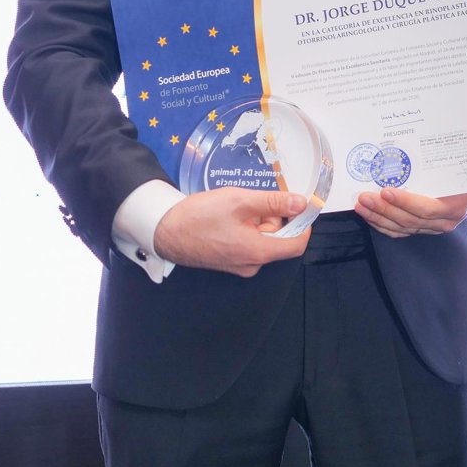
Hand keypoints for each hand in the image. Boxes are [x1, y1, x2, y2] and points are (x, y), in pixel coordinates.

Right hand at [153, 187, 310, 275]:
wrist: (164, 231)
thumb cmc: (199, 217)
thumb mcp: (239, 201)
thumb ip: (273, 202)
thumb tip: (300, 203)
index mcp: (258, 252)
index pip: (297, 244)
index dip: (302, 223)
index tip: (296, 205)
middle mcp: (252, 265)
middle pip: (280, 240)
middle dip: (273, 218)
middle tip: (253, 202)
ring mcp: (240, 266)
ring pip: (263, 240)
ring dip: (258, 222)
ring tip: (236, 209)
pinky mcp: (230, 262)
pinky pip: (249, 244)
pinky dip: (246, 229)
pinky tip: (229, 219)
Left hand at [355, 186, 466, 238]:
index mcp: (454, 208)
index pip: (427, 209)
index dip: (406, 202)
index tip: (387, 190)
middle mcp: (442, 222)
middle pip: (408, 220)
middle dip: (384, 209)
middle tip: (364, 197)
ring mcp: (429, 227)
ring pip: (400, 227)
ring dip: (378, 217)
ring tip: (361, 204)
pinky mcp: (418, 228)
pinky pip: (397, 231)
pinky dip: (381, 224)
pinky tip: (368, 214)